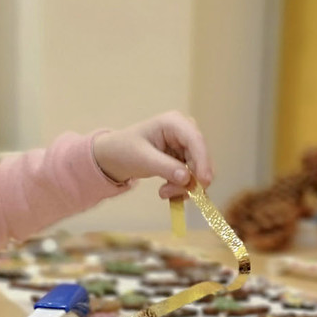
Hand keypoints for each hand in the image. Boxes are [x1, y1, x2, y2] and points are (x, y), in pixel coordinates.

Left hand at [91, 111, 214, 197]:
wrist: (113, 156)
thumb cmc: (124, 150)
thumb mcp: (142, 159)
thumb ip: (165, 167)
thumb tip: (187, 178)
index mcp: (173, 122)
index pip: (195, 140)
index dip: (203, 161)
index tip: (204, 182)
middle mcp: (184, 131)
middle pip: (200, 158)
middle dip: (189, 180)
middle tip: (169, 194)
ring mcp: (185, 145)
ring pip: (197, 171)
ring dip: (183, 187)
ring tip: (163, 192)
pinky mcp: (183, 159)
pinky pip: (191, 176)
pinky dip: (181, 188)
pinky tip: (165, 191)